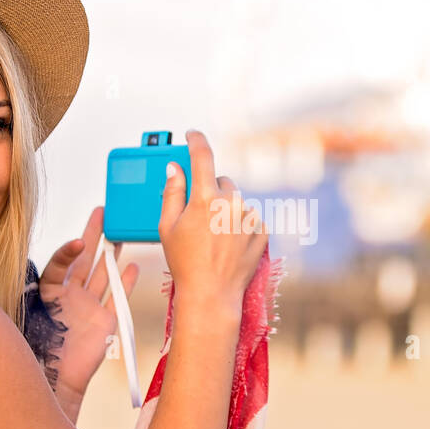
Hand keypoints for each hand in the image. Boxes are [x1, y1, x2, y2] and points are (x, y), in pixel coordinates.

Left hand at [36, 205, 138, 406]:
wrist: (55, 382)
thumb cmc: (36, 353)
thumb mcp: (24, 318)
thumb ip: (23, 295)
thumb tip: (14, 271)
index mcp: (48, 294)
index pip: (59, 265)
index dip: (68, 252)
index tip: (78, 242)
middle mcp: (70, 298)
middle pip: (84, 261)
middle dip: (93, 236)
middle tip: (102, 213)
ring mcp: (89, 309)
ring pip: (103, 275)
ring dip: (112, 255)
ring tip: (120, 234)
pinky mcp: (106, 323)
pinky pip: (118, 299)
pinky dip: (126, 284)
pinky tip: (132, 268)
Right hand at [159, 130, 268, 316]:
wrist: (211, 294)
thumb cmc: (185, 263)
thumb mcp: (168, 227)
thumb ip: (172, 193)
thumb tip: (174, 169)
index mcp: (205, 199)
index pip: (202, 156)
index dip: (196, 140)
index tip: (192, 135)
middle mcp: (231, 203)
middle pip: (221, 181)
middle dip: (209, 191)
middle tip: (197, 214)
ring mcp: (249, 217)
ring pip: (236, 201)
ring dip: (225, 210)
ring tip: (213, 237)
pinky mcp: (261, 231)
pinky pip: (249, 218)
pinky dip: (239, 225)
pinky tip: (227, 243)